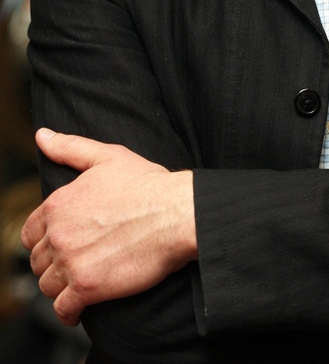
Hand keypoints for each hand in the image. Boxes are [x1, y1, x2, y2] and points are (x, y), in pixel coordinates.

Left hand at [21, 129, 196, 325]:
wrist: (176, 213)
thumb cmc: (147, 185)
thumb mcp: (107, 156)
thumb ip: (70, 148)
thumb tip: (43, 137)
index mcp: (59, 204)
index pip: (30, 233)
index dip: (45, 240)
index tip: (62, 244)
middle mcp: (59, 233)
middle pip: (38, 261)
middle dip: (54, 264)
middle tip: (76, 263)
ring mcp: (71, 261)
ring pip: (47, 286)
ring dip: (61, 287)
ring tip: (80, 283)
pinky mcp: (87, 286)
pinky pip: (63, 309)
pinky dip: (68, 312)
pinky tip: (79, 307)